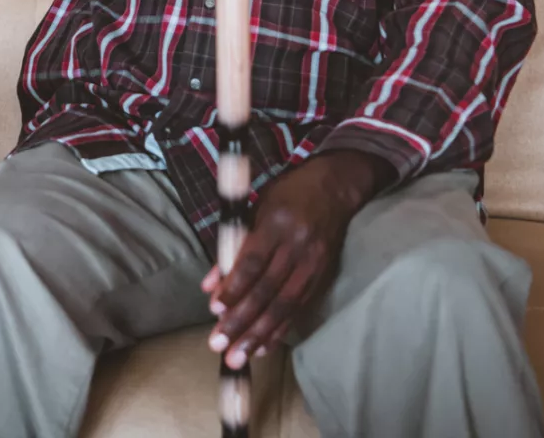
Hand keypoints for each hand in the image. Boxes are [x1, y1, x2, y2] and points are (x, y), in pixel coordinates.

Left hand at [203, 151, 392, 367]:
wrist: (335, 187)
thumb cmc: (287, 194)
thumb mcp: (255, 208)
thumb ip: (231, 246)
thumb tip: (209, 286)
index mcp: (276, 223)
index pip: (253, 261)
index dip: (234, 287)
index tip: (215, 310)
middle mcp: (297, 246)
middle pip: (267, 289)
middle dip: (242, 320)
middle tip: (219, 344)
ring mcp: (313, 263)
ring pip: (285, 305)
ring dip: (259, 334)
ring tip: (238, 356)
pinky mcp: (323, 276)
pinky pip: (299, 308)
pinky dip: (280, 329)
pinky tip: (263, 347)